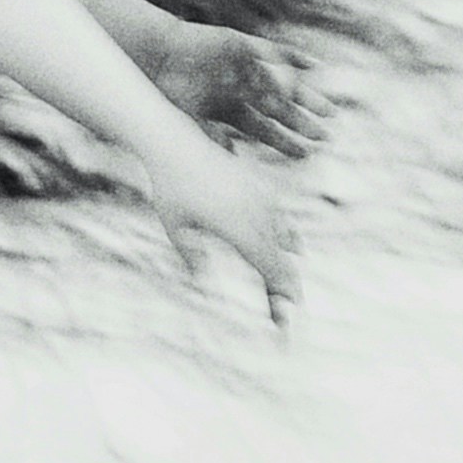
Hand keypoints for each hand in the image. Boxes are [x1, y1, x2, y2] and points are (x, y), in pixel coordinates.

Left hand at [136, 132, 300, 334]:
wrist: (178, 144)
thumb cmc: (172, 188)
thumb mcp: (177, 228)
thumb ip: (192, 256)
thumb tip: (204, 282)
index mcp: (241, 229)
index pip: (272, 270)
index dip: (282, 295)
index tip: (287, 318)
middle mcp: (258, 214)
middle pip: (282, 259)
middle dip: (286, 286)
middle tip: (288, 312)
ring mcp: (261, 198)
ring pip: (284, 238)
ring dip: (287, 263)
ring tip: (290, 287)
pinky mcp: (259, 186)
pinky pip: (278, 218)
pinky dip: (283, 239)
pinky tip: (287, 247)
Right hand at [144, 20, 314, 154]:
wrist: (157, 54)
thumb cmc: (168, 91)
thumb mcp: (190, 120)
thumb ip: (212, 137)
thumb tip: (232, 158)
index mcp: (229, 111)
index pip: (264, 131)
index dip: (284, 143)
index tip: (305, 155)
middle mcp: (241, 91)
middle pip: (279, 112)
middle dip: (301, 125)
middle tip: (325, 138)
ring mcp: (245, 69)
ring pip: (283, 86)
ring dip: (306, 99)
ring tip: (329, 112)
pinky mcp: (244, 47)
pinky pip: (275, 52)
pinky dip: (295, 58)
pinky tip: (315, 66)